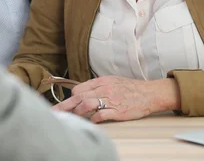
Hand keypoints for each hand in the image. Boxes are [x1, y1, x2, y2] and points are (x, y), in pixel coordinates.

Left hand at [51, 76, 179, 122]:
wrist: (149, 93)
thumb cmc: (131, 88)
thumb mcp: (113, 81)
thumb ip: (98, 86)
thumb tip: (84, 93)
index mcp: (102, 81)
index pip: (80, 88)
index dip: (72, 97)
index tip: (66, 103)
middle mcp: (104, 89)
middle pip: (79, 96)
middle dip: (65, 105)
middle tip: (55, 112)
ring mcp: (111, 100)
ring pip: (87, 104)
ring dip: (77, 112)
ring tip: (72, 119)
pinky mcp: (118, 111)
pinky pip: (101, 115)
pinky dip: (93, 119)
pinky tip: (90, 122)